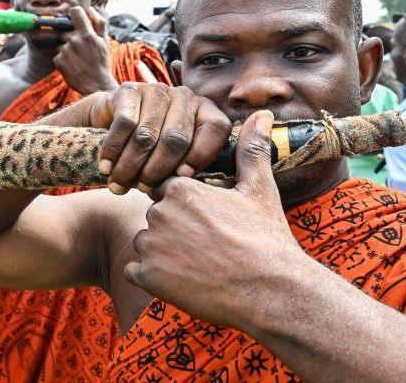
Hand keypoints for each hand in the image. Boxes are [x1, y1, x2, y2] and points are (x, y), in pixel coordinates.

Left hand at [55, 7, 117, 94]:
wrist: (96, 85)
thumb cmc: (102, 62)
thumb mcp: (105, 41)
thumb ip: (99, 22)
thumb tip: (90, 9)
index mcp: (87, 34)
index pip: (74, 11)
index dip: (75, 14)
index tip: (77, 21)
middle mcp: (74, 40)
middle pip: (66, 30)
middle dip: (72, 36)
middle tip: (81, 49)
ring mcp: (65, 50)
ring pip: (61, 43)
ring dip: (67, 48)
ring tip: (78, 59)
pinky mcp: (58, 61)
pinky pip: (57, 54)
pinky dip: (63, 58)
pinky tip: (73, 65)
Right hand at [86, 82, 230, 193]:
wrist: (111, 122)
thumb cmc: (150, 149)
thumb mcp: (173, 158)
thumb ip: (183, 168)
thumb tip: (181, 184)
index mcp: (205, 111)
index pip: (216, 129)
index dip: (201, 155)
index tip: (182, 178)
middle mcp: (185, 96)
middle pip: (176, 138)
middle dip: (157, 170)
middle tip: (143, 189)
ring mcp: (157, 90)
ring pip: (146, 135)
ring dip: (130, 166)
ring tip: (119, 185)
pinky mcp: (129, 89)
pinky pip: (124, 124)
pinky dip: (113, 151)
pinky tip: (105, 167)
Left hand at [124, 111, 307, 328]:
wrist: (270, 291)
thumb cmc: (266, 239)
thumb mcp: (260, 190)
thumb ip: (252, 150)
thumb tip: (262, 114)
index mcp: (181, 188)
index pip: (167, 192)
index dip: (188, 209)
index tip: (210, 224)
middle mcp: (159, 212)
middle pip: (156, 217)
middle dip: (175, 231)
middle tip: (208, 248)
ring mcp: (151, 245)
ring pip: (146, 244)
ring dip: (164, 255)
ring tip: (199, 266)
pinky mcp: (148, 276)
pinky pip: (136, 271)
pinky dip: (153, 278)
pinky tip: (182, 282)